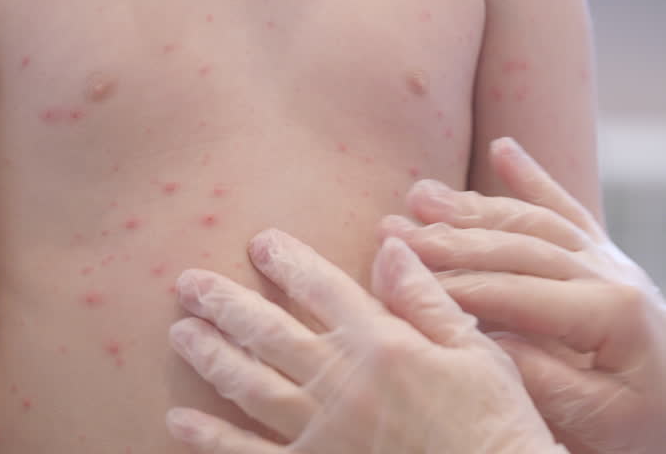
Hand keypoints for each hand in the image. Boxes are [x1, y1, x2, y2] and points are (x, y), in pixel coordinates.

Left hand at [165, 228, 565, 453]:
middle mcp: (342, 384)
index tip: (259, 241)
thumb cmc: (496, 423)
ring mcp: (323, 433)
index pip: (321, 288)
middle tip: (187, 282)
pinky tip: (179, 422)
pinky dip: (212, 440)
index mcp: (381, 345)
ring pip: (250, 385)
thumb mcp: (475, 352)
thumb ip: (424, 299)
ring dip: (210, 356)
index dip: (287, 260)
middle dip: (224, 303)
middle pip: (268, 332)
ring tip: (180, 332)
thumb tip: (389, 244)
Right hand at [380, 137, 665, 453]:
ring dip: (471, 206)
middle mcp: (611, 272)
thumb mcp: (592, 422)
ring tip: (419, 195)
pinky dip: (532, 176)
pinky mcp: (605, 256)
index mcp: (611, 311)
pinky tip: (503, 149)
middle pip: (515, 246)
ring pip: (530, 220)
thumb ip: (538, 377)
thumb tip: (480, 337)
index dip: (452, 285)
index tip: (400, 280)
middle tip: (390, 230)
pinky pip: (565, 208)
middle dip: (447, 239)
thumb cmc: (637, 429)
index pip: (513, 291)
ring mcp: (609, 258)